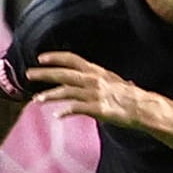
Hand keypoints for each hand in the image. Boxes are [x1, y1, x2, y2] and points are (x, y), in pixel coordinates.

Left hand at [29, 52, 147, 127]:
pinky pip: (76, 109)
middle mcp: (94, 79)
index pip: (72, 59)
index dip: (55, 57)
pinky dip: (65, 112)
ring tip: (37, 100)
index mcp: (97, 71)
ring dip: (50, 95)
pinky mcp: (97, 108)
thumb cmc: (130, 96)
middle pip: (64, 74)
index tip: (40, 57)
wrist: (143, 108)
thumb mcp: (114, 81)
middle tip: (29, 74)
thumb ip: (100, 79)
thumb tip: (92, 77)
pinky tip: (57, 115)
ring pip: (66, 92)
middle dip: (44, 74)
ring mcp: (95, 94)